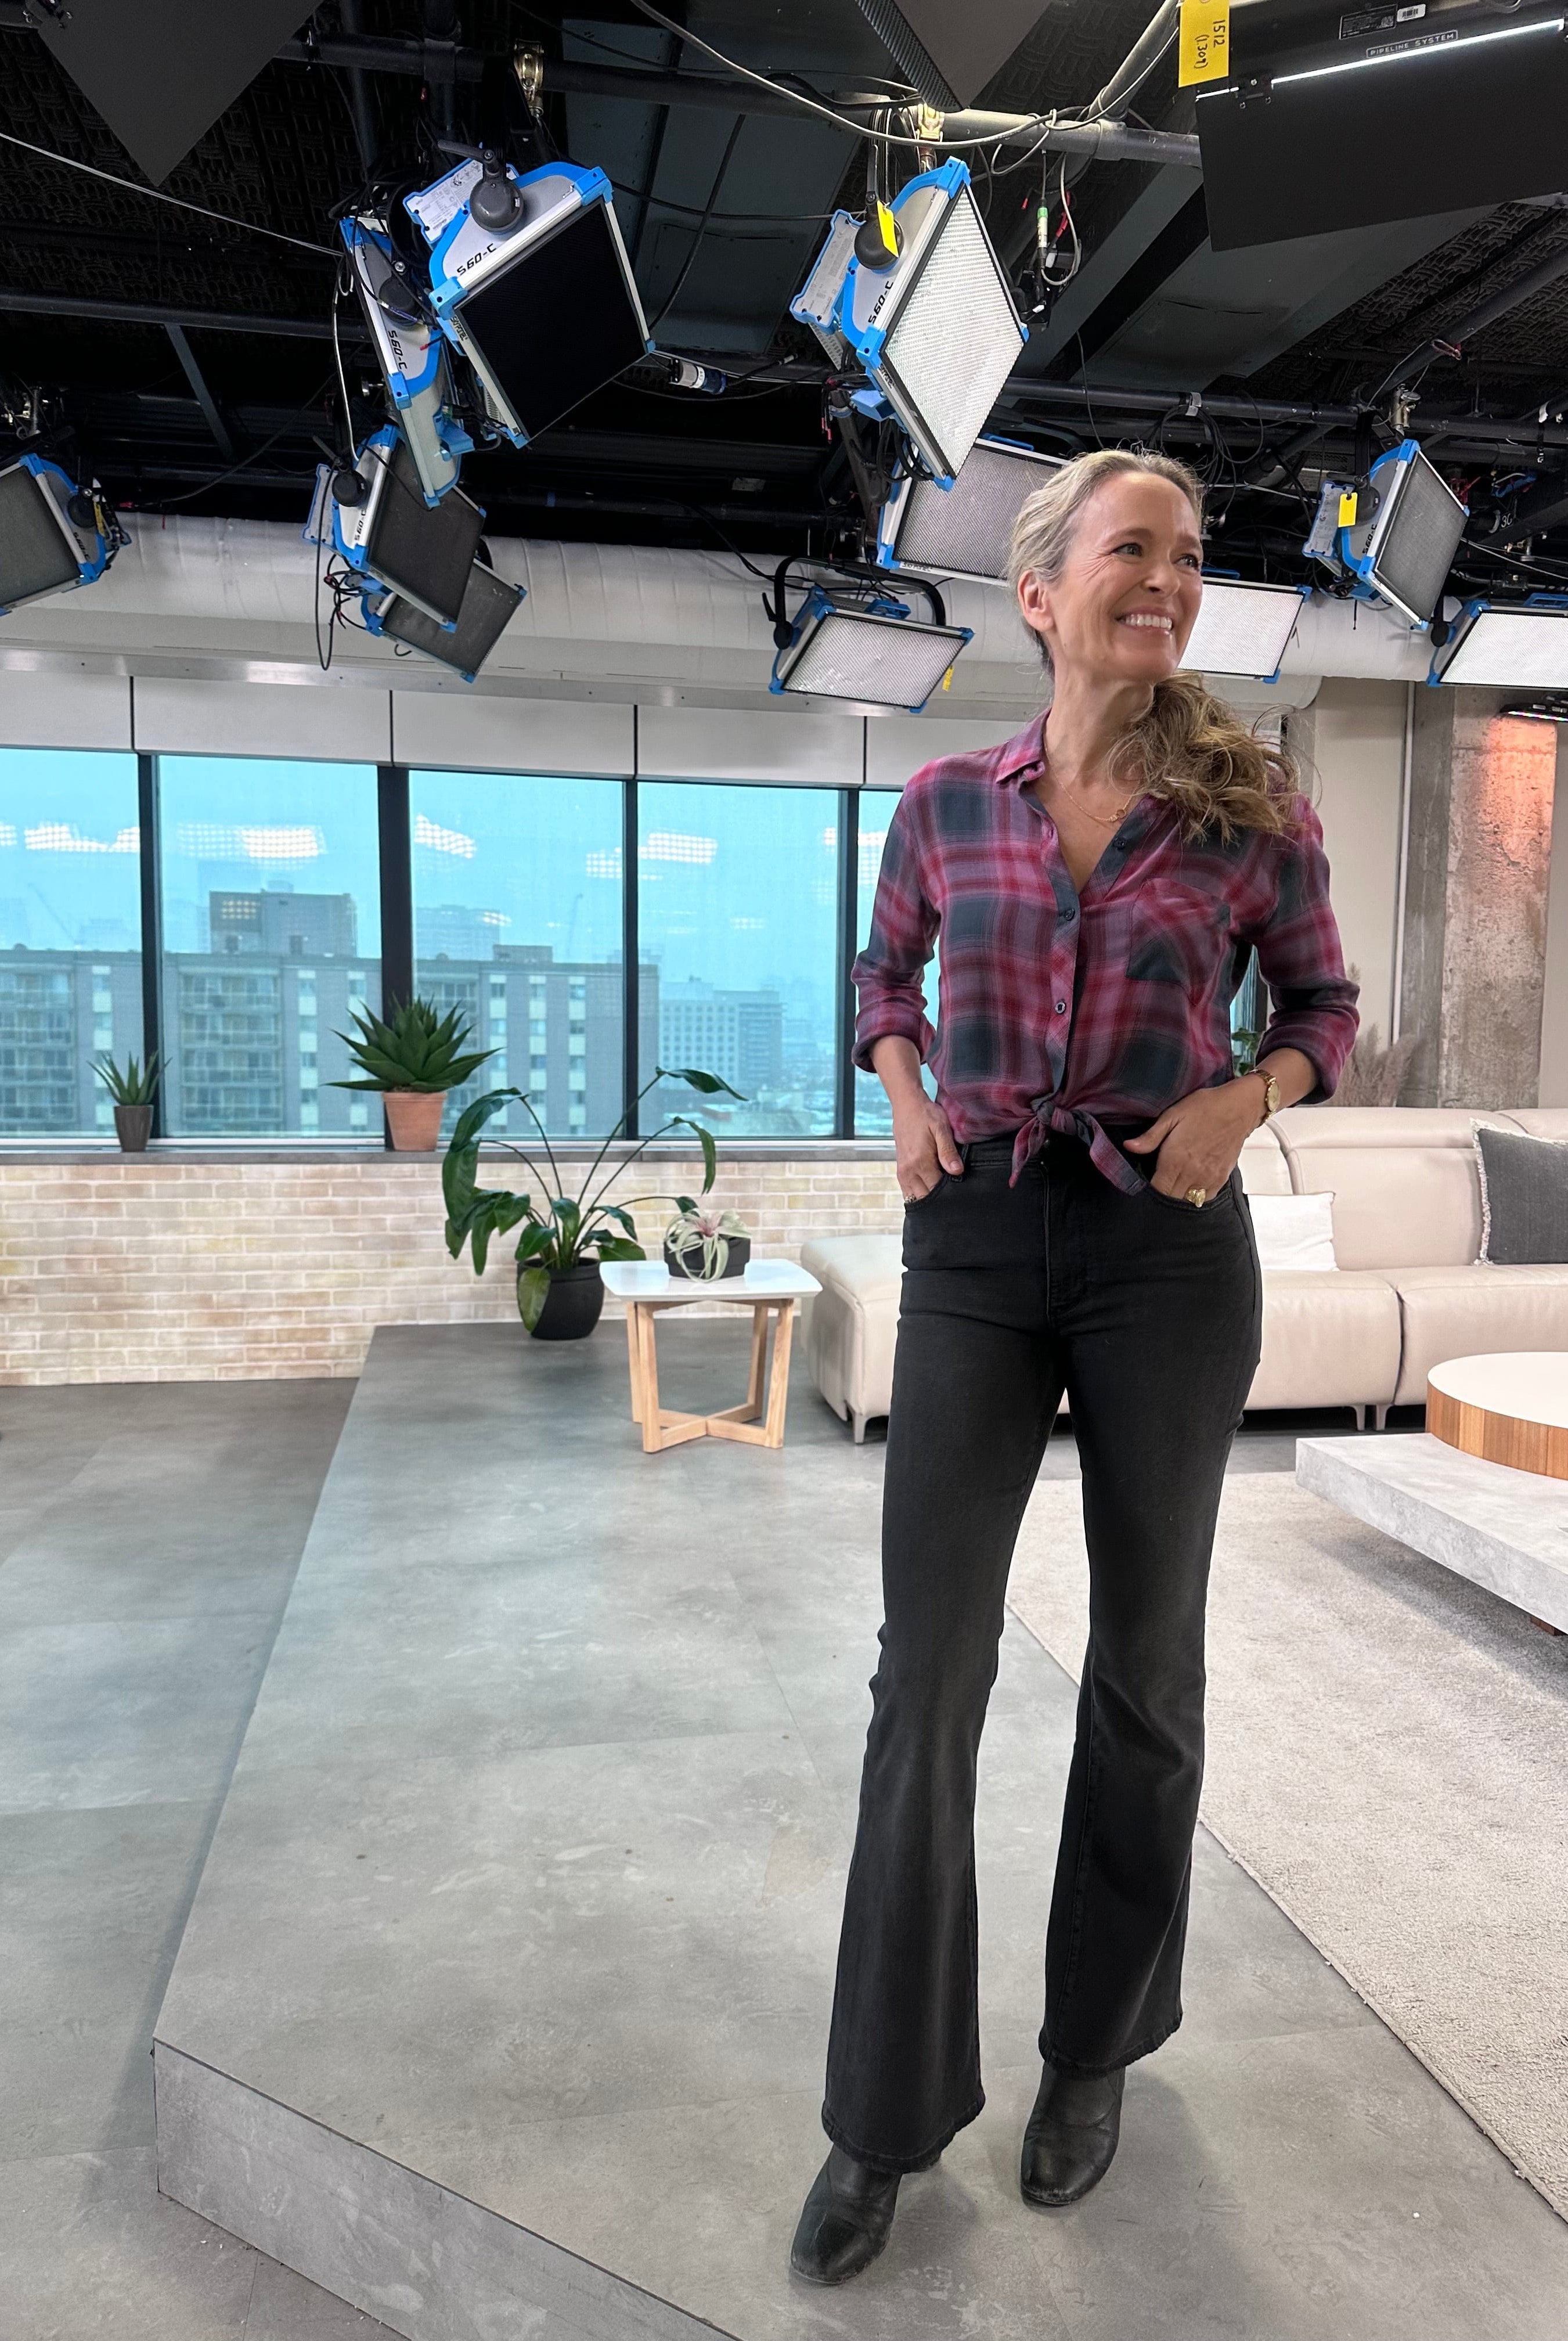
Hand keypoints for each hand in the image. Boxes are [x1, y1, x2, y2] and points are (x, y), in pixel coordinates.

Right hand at [893, 1092, 963, 1201]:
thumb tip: (957, 1171)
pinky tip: (931, 1190)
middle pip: (926, 1198)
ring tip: (943, 1194)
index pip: (937, 1189)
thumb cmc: (926, 1115)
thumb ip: (948, 1151)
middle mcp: (908, 1171)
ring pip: (916, 1198)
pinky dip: (919, 1194)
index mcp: (920, 1162)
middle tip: (954, 1195)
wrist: (906, 1106)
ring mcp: (902, 1172)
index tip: (961, 1191)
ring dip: (929, 1198)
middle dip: (940, 1199)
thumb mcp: (941, 1128)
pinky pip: (908, 1192)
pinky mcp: (900, 1171)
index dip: (950, 1193)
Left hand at [1123, 1079, 1261, 1202]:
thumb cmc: (1205, 1107)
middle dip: (1162, 1195)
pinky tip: (1190, 1186)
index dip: (1149, 1190)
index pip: (1157, 1190)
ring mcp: (1208, 1177)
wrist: (1238, 1107)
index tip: (1146, 1183)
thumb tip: (1130, 1147)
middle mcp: (1192, 1172)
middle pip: (1171, 1199)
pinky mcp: (1221, 1178)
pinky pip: (1205, 1198)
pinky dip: (1196, 1197)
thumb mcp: (1172, 1115)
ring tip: (1174, 1186)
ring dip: (1179, 1197)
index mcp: (1175, 1159)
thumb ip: (1150, 1136)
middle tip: (1159, 1183)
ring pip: (1188, 1201)